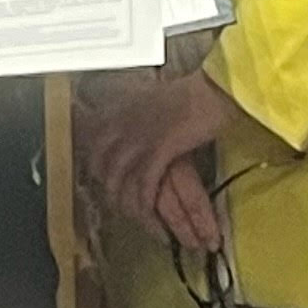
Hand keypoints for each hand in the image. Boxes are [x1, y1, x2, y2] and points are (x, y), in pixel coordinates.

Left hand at [79, 67, 233, 236]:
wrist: (212, 90)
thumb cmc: (192, 92)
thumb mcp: (156, 99)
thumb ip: (141, 113)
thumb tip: (139, 128)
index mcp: (122, 108)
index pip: (94, 140)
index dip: (94, 163)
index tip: (99, 178)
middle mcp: (124, 122)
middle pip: (101, 162)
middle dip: (106, 186)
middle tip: (117, 204)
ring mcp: (140, 136)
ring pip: (120, 177)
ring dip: (126, 202)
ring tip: (135, 218)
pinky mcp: (159, 150)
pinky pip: (144, 183)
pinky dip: (145, 203)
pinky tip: (149, 216)